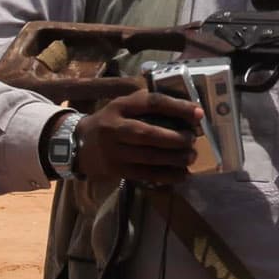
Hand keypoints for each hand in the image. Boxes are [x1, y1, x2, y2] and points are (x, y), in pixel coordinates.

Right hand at [78, 85, 203, 182]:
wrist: (79, 145)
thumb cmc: (110, 121)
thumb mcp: (122, 106)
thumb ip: (146, 103)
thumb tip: (184, 107)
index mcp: (120, 106)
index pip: (151, 103)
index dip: (176, 107)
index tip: (198, 113)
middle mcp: (114, 128)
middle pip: (148, 133)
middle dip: (175, 138)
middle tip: (192, 140)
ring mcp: (114, 152)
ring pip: (148, 157)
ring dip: (174, 158)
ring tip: (190, 156)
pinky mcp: (117, 170)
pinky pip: (145, 174)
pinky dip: (166, 175)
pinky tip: (182, 174)